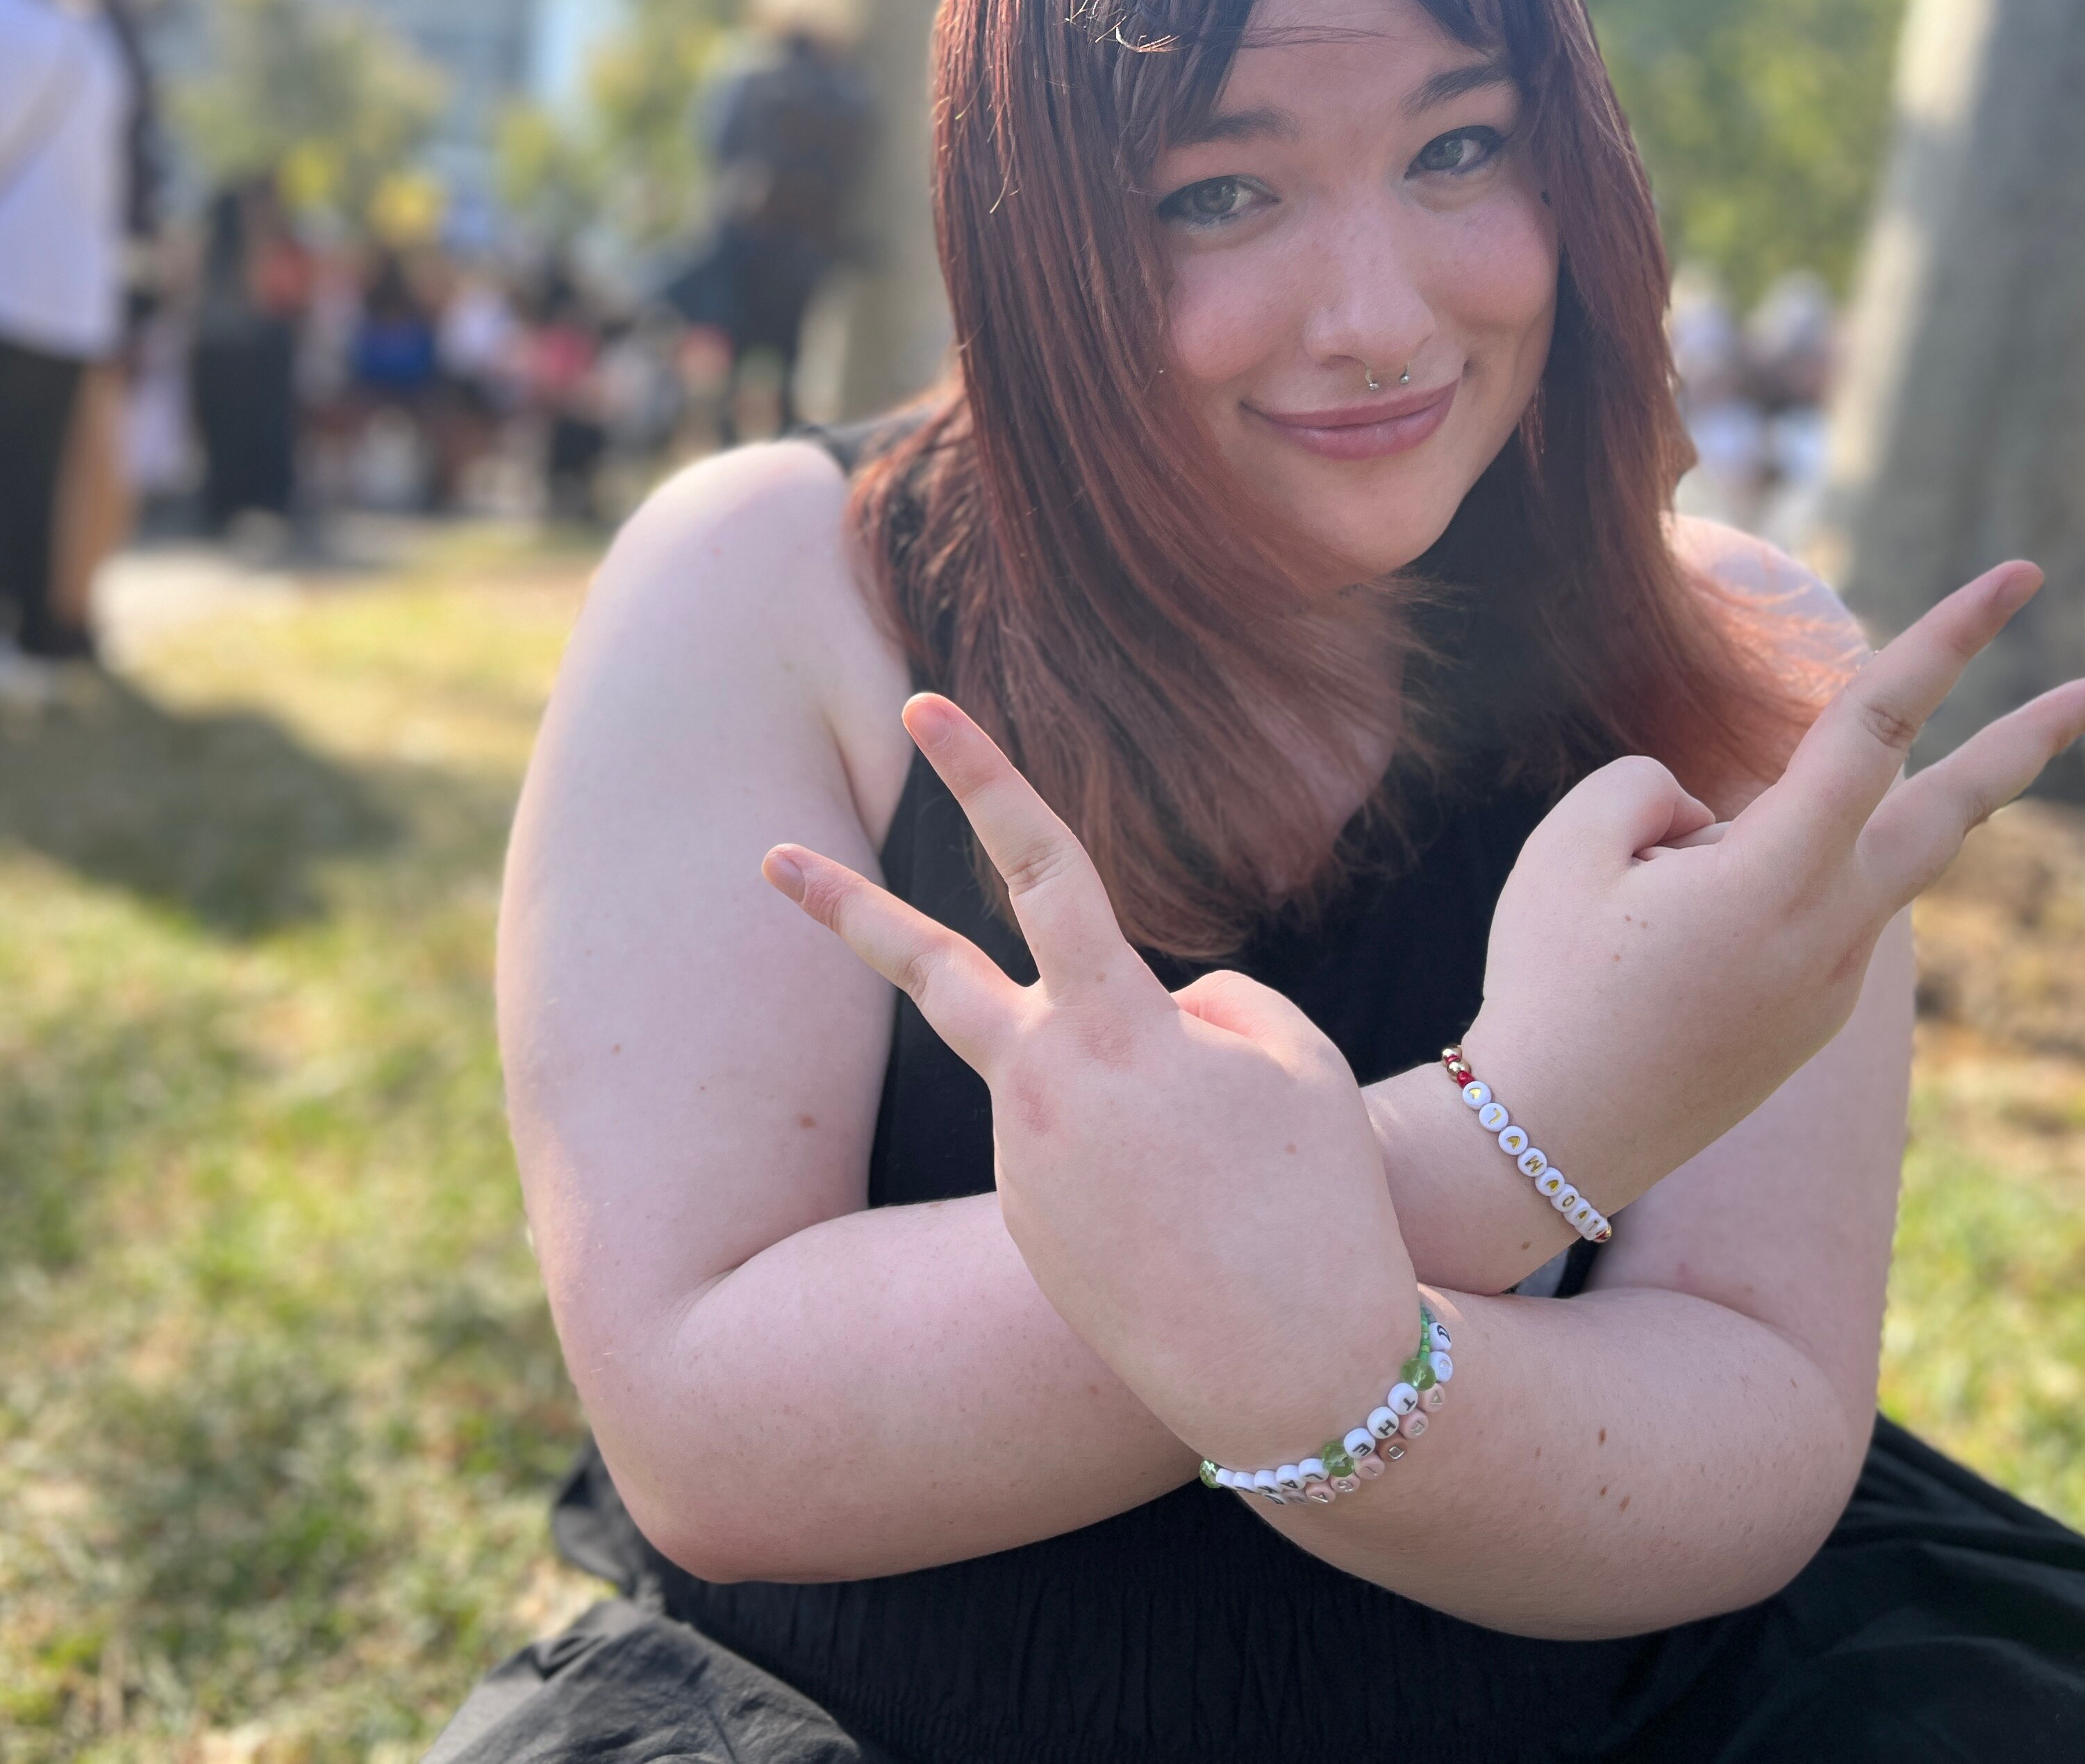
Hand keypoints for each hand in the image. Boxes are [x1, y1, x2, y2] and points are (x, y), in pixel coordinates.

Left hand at [761, 696, 1418, 1470]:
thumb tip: (1152, 1009)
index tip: (926, 707)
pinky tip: (1197, 1227)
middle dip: (846, 908)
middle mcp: (1041, 1089)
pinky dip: (1144, 1162)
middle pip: (928, 970)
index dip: (986, 778)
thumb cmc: (1317, 1203)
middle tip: (767, 855)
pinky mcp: (1025, 1227)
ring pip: (1065, 1072)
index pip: (1043, 868)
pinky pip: (1084, 1149)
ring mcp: (1022, 1164)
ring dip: (1139, 1097)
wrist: (1295, 1378)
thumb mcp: (1298, 1062)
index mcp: (1114, 1030)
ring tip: (1225, 1180)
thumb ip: (1215, 1002)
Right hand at [1465, 561, 2084, 1208]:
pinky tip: (1649, 967)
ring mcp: (1833, 986)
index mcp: (1773, 880)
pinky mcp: (1814, 1021)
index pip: (1876, 729)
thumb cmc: (1550, 984)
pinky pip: (1794, 917)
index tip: (2015, 578)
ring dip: (1759, 845)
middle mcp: (1830, 934)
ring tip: (1643, 908)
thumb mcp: (1566, 849)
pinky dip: (1731, 899)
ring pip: (1833, 863)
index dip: (1947, 641)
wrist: (1552, 1139)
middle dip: (2032, 740)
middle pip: (1951, 812)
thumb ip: (1649, 788)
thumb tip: (1716, 817)